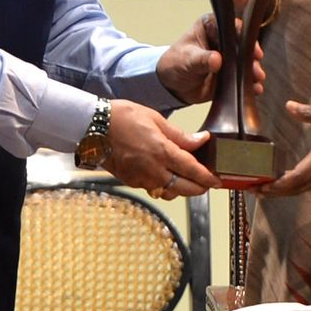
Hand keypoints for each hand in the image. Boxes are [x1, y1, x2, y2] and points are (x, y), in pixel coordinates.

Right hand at [96, 100, 216, 197]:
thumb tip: (201, 141)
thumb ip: (180, 135)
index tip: (218, 180)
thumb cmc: (121, 118)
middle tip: (207, 183)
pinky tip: (166, 175)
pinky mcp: (131, 182)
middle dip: (199, 188)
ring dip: (182, 189)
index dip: (208, 178)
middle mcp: (153, 170)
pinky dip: (164, 186)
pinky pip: (154, 189)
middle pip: (185, 189)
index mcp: (162, 151)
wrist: (93, 127)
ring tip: (187, 178)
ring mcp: (141, 178)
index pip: (193, 170)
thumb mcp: (156, 119)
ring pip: (169, 192)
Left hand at [156, 9, 263, 109]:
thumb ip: (201, 60)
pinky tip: (255, 88)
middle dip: (251, 57)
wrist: (171, 86)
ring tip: (257, 79)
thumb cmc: (174, 64)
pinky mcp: (231, 73)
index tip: (251, 49)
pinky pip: (243, 77)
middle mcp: (222, 39)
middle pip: (242, 44)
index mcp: (210, 26)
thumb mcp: (186, 60)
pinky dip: (250, 83)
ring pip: (246, 61)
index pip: (231, 27)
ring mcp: (228, 56)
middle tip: (256, 68)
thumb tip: (217, 59)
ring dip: (253, 70)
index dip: (243, 37)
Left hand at [263, 101, 310, 197]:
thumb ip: (310, 112)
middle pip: (297, 188)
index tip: (259, 187)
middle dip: (275, 191)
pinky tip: (292, 180)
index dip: (276, 186)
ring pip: (306, 187)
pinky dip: (299, 185)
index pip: (295, 178)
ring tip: (268, 187)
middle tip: (255, 190)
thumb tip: (288, 105)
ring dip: (286, 189)